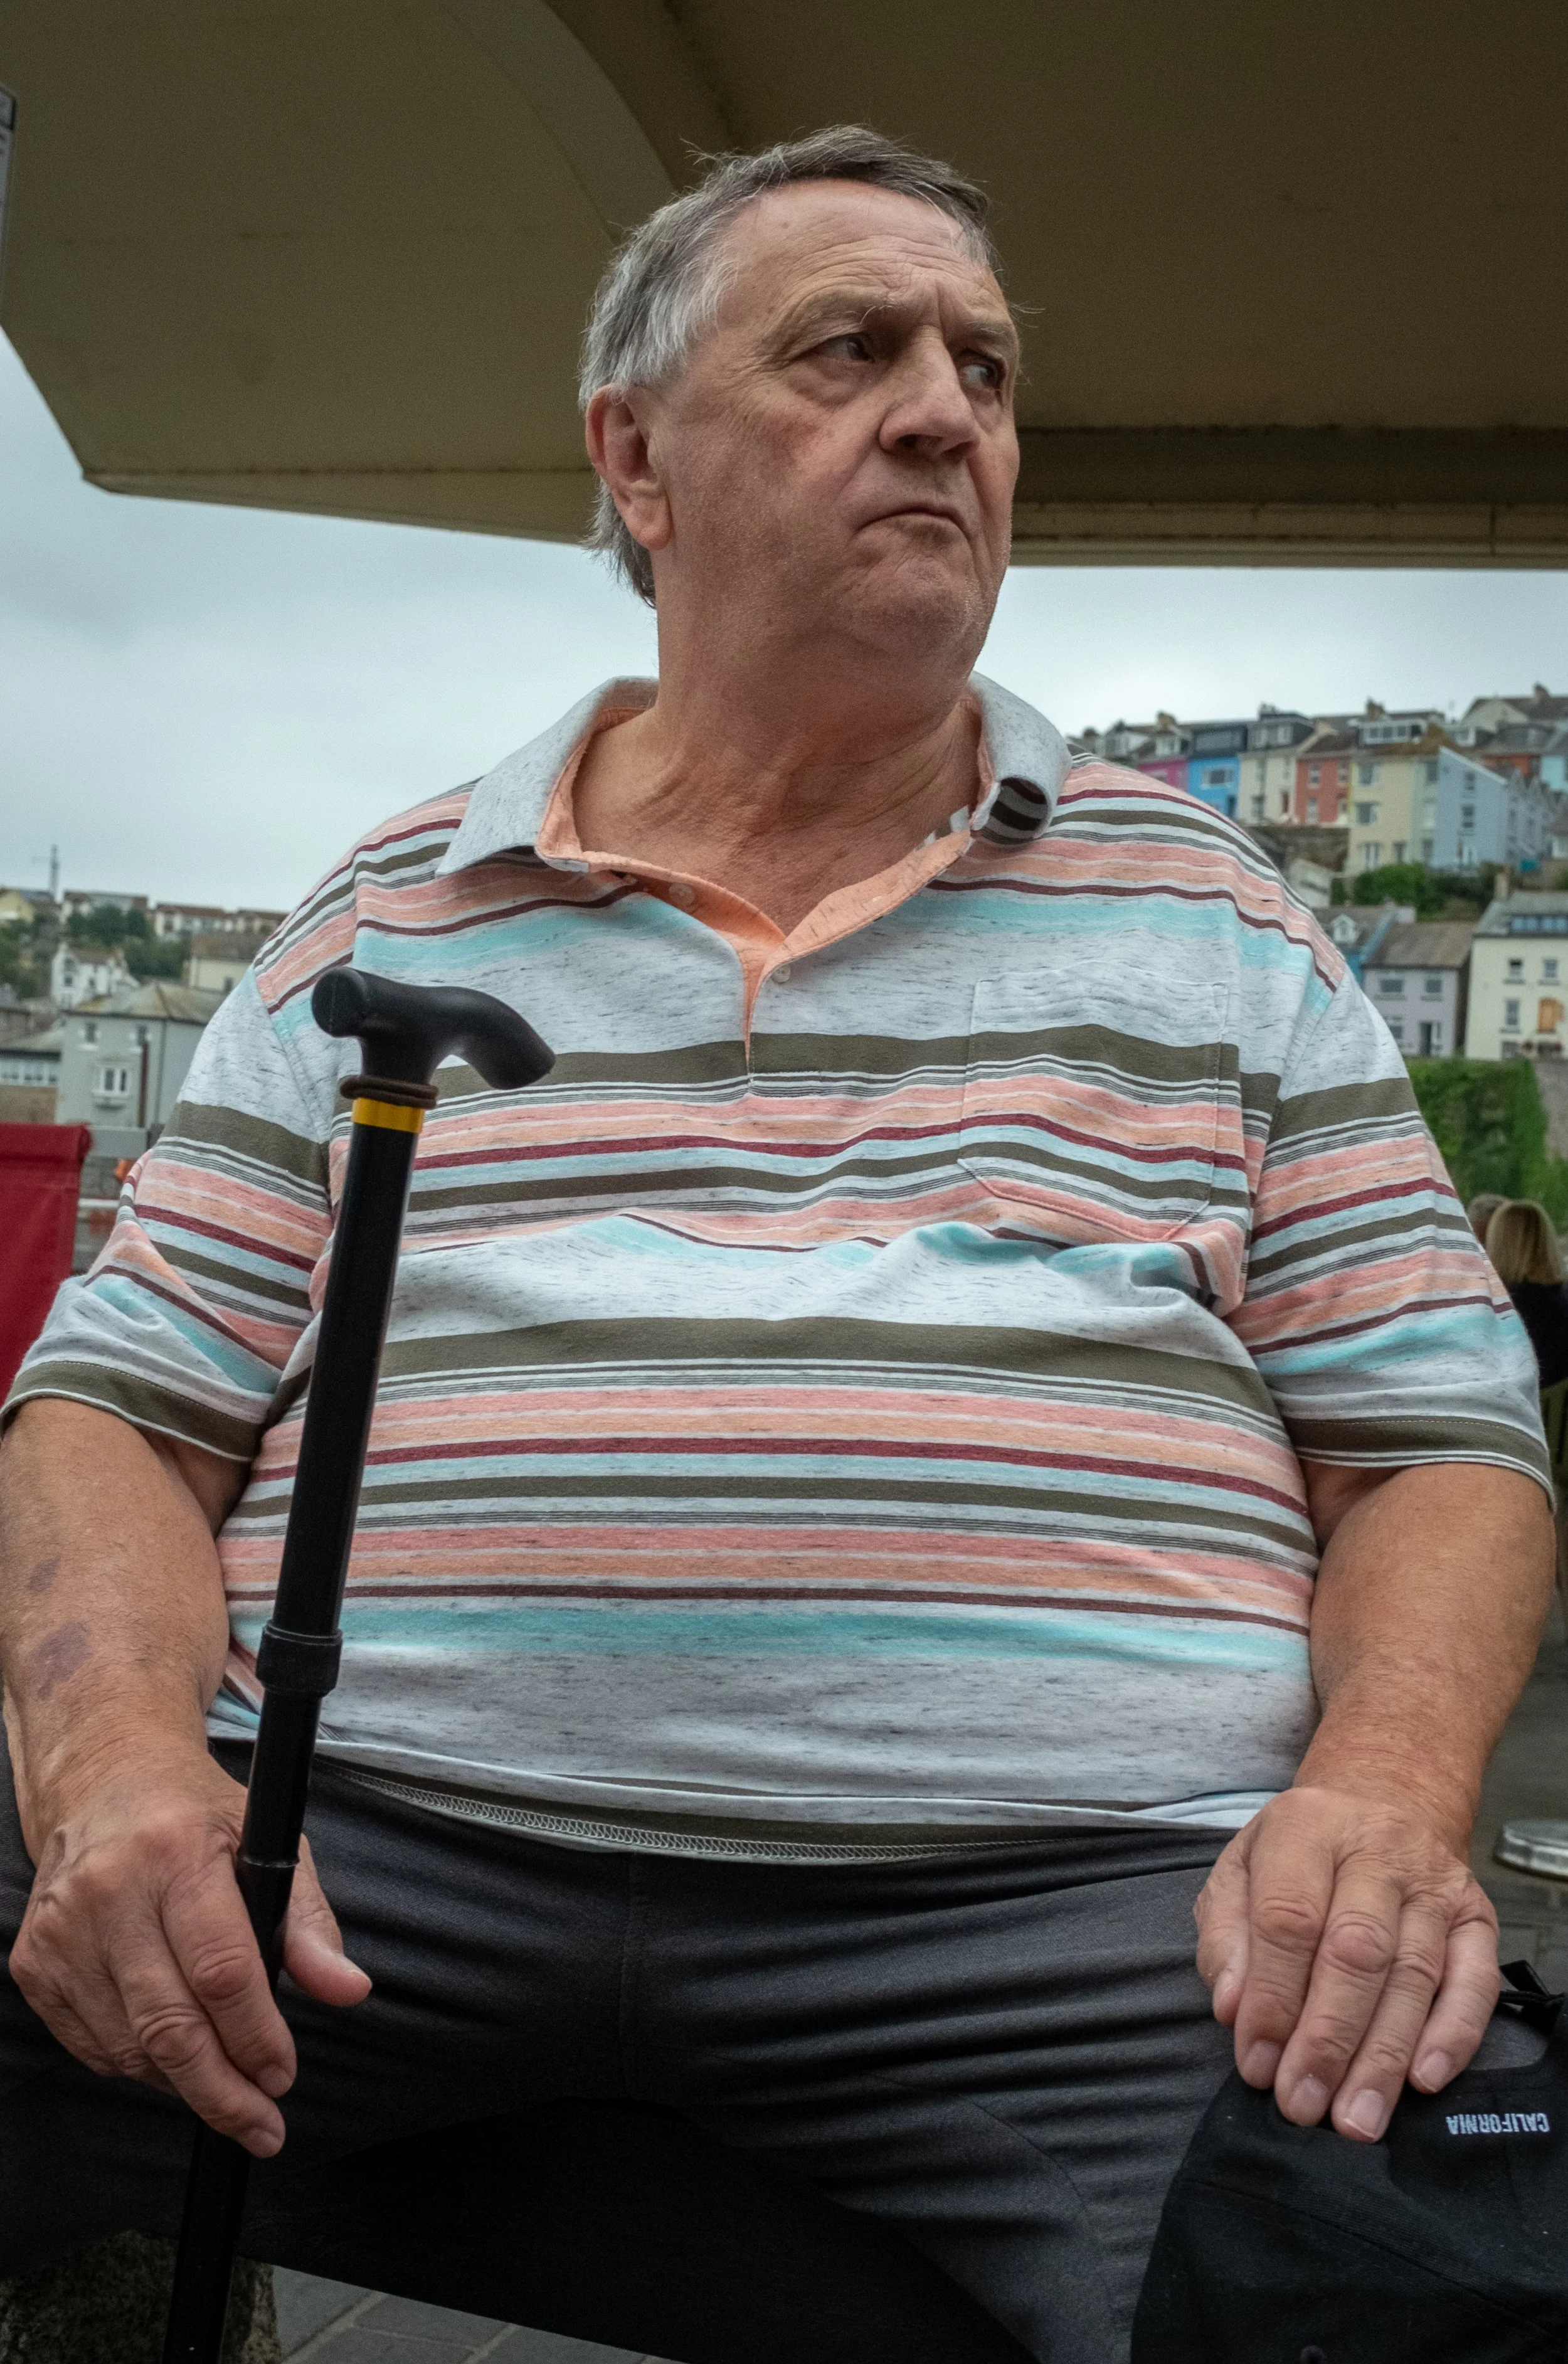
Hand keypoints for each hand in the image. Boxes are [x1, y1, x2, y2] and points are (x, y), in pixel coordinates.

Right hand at [10, 1745, 369, 2155]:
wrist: (102, 1786)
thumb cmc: (195, 1816)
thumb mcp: (269, 1843)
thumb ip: (310, 1923)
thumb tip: (348, 1989)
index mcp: (176, 1852)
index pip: (221, 1970)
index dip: (257, 2036)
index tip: (283, 2075)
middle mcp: (109, 1892)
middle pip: (170, 2025)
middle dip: (224, 2090)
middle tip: (262, 2123)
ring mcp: (64, 1932)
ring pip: (131, 2048)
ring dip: (186, 2084)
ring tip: (228, 2090)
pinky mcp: (35, 1964)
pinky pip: (95, 2046)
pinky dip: (142, 2066)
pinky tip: (175, 2058)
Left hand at [1194, 1784, 1498, 2141]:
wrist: (1383, 1801)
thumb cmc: (1299, 1856)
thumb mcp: (1240, 1871)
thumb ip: (1225, 1937)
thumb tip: (1231, 2009)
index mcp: (1306, 1825)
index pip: (1288, 1919)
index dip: (1272, 1998)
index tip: (1257, 2065)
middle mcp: (1377, 1848)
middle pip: (1355, 1951)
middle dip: (1327, 2039)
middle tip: (1304, 2105)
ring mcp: (1434, 1881)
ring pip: (1413, 1973)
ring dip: (1383, 2056)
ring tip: (1355, 2119)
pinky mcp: (1477, 1914)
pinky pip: (1475, 1980)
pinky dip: (1453, 2034)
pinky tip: (1423, 2080)